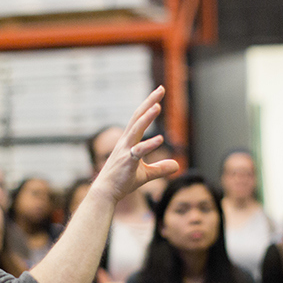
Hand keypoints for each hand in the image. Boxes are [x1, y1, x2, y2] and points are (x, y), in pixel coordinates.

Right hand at [90, 87, 178, 202]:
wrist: (106, 192)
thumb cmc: (122, 181)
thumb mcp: (146, 174)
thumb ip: (160, 168)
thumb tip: (176, 165)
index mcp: (128, 141)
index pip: (139, 118)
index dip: (149, 105)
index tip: (159, 93)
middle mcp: (126, 142)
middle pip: (138, 117)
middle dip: (149, 102)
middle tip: (161, 89)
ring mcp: (125, 151)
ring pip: (136, 130)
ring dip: (147, 118)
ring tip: (158, 106)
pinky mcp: (127, 162)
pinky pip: (139, 151)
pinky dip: (149, 144)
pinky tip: (160, 139)